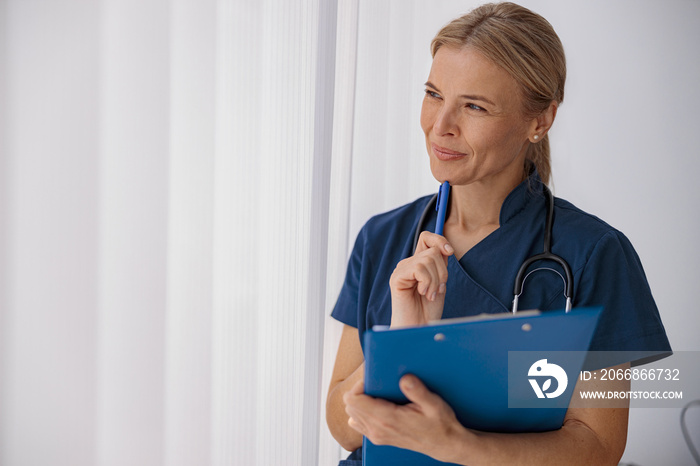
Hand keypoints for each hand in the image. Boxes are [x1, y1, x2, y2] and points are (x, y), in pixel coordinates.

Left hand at [343, 374, 468, 461]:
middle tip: (377, 383)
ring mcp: (376, 436)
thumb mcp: (434, 404)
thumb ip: (417, 390)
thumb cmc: (440, 423)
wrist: (444, 444)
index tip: (372, 379)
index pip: (354, 400)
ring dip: (360, 401)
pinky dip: (362, 412)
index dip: (359, 385)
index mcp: (387, 419)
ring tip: (377, 394)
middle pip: (350, 405)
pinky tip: (376, 406)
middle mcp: (378, 429)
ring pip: (352, 414)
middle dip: (359, 391)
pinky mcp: (378, 438)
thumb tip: (404, 378)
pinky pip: (358, 423)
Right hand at [389, 231, 453, 326]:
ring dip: (436, 280)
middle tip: (437, 290)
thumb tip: (446, 249)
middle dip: (442, 271)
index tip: (450, 253)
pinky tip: (424, 293)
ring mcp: (401, 270)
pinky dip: (427, 282)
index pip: (427, 238)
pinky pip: (419, 268)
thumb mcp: (440, 284)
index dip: (440, 240)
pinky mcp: (397, 277)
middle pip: (432, 250)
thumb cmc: (428, 311)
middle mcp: (408, 264)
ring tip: (430, 294)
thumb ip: (440, 266)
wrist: (419, 329)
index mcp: (418, 264)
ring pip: (427, 259)